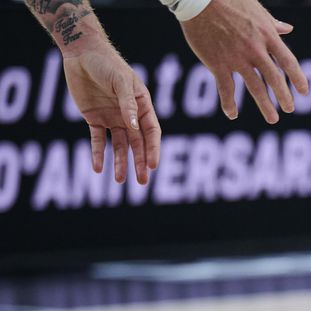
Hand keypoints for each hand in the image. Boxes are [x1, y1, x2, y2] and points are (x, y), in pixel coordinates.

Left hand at [63, 47, 160, 183]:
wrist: (81, 52)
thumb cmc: (106, 63)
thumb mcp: (120, 81)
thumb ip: (127, 103)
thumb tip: (134, 127)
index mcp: (142, 106)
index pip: (151, 132)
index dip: (153, 149)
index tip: (152, 165)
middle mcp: (129, 115)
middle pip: (137, 143)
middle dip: (140, 162)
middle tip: (142, 182)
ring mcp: (112, 118)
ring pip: (119, 145)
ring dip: (120, 162)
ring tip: (120, 180)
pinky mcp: (94, 119)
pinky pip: (97, 140)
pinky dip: (98, 154)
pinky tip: (98, 169)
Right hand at [180, 0, 308, 122]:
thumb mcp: (255, 8)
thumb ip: (272, 23)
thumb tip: (288, 28)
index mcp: (267, 35)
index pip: (288, 62)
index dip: (298, 78)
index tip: (304, 91)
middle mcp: (255, 49)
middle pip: (275, 78)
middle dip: (284, 96)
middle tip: (289, 108)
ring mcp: (236, 58)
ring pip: (255, 87)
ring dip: (265, 105)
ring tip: (273, 119)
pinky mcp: (217, 63)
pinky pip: (226, 89)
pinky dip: (229, 103)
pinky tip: (232, 114)